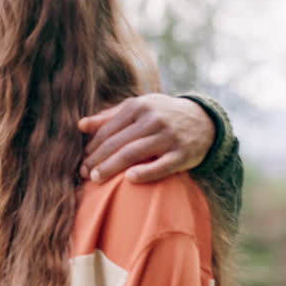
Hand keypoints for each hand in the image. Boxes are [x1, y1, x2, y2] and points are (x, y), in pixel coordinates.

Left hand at [77, 94, 215, 183]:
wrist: (205, 121)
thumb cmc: (162, 115)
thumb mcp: (138, 108)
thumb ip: (109, 117)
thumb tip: (80, 125)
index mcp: (139, 106)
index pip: (109, 130)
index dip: (93, 147)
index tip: (82, 161)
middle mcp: (153, 119)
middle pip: (117, 143)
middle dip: (97, 159)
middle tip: (84, 173)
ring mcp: (169, 136)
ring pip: (134, 153)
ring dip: (111, 167)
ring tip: (96, 179)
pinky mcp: (183, 154)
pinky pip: (162, 166)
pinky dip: (146, 172)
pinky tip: (129, 179)